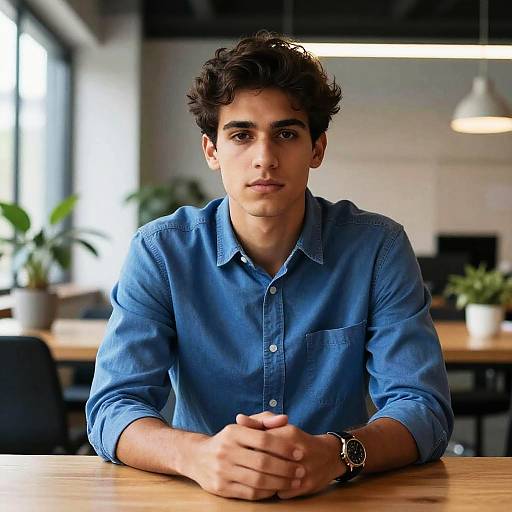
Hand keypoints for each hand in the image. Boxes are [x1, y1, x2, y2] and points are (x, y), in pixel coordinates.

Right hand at [187, 422, 305, 500]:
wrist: (197, 457)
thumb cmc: (228, 440)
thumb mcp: (243, 426)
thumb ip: (265, 420)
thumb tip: (285, 419)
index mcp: (233, 432)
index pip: (264, 439)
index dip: (284, 447)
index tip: (299, 452)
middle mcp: (226, 450)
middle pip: (263, 462)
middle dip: (286, 468)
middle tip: (301, 470)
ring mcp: (222, 471)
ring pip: (258, 480)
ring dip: (280, 482)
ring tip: (294, 481)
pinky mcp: (221, 488)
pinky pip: (250, 493)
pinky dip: (267, 492)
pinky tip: (277, 489)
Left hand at [236, 412, 344, 498]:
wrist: (329, 456)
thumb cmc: (298, 440)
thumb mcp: (281, 426)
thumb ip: (259, 421)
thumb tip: (239, 418)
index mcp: (290, 433)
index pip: (261, 441)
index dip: (248, 447)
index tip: (243, 450)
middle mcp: (298, 451)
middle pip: (265, 461)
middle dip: (252, 465)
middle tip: (246, 465)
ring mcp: (303, 470)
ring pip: (272, 479)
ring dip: (261, 479)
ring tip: (255, 475)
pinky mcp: (305, 486)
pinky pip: (280, 492)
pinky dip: (272, 490)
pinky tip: (268, 485)